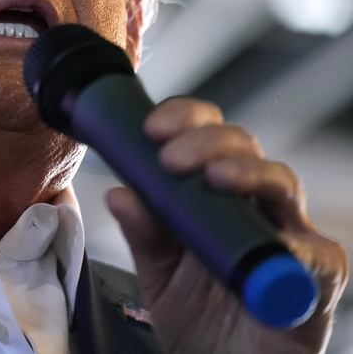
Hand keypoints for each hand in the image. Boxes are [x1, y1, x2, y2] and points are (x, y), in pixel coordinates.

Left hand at [106, 97, 348, 353]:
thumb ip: (143, 232)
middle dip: (206, 141)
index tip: (150, 127)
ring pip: (281, 181)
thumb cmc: (197, 316)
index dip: (183, 119)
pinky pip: (314, 252)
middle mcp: (255, 203)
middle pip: (243, 147)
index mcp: (214, 192)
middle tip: (170, 157)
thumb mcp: (158, 270)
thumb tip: (118, 192)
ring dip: (247, 172)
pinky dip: (292, 245)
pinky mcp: (319, 274)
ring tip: (215, 178)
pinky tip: (271, 243)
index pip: (206, 135)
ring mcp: (290, 234)